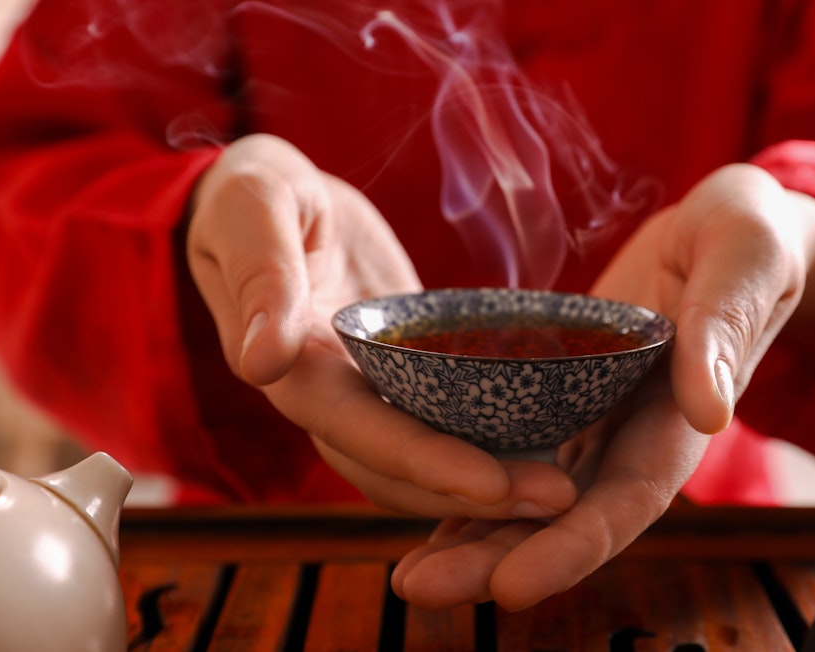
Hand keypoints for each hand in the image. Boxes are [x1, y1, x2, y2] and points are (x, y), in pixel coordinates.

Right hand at [187, 133, 575, 517]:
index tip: (494, 486)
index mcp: (291, 369)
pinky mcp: (400, 374)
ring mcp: (366, 391)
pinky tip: (547, 447)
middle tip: (559, 499)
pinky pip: (443, 421)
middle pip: (400, 467)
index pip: (358, 431)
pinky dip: (488, 442)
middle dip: (475, 491)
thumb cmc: (253, 193)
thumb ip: (260, 277)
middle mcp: (328, 397)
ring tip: (562, 491)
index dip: (424, 462)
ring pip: (425, 459)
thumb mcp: (252, 210)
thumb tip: (261, 361)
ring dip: (489, 483)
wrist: (271, 198)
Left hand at [390, 163, 814, 609]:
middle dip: (496, 557)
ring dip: (472, 537)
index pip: (628, 500)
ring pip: (531, 494)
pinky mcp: (564, 395)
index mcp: (680, 418)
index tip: (511, 588)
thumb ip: (728, 325)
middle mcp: (633, 436)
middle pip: (565, 516)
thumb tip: (711, 408)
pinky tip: (420, 508)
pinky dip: (472, 485)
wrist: (723, 230)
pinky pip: (514, 448)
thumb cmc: (746, 236)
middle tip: (419, 590)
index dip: (573, 547)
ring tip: (408, 577)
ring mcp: (595, 420)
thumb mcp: (747, 260)